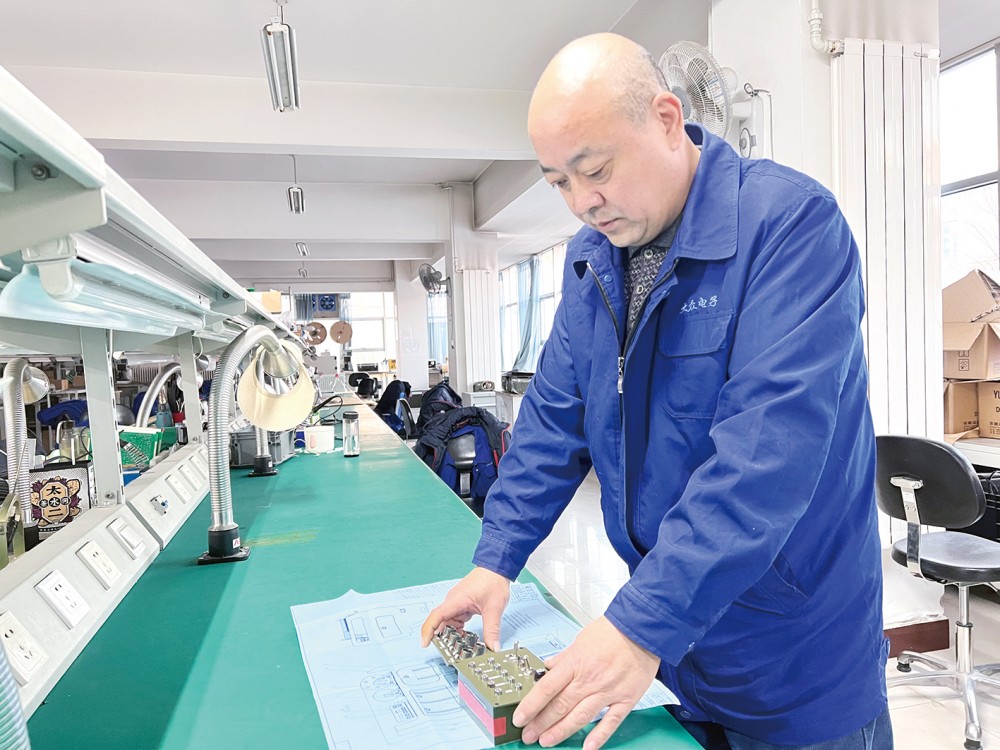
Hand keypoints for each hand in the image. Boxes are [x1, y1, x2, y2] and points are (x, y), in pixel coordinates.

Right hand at [419, 567, 510, 650]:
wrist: (497, 567)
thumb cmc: (493, 581)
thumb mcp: (494, 608)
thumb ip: (492, 630)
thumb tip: (492, 647)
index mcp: (456, 600)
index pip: (437, 616)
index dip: (428, 630)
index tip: (425, 643)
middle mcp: (453, 601)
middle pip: (441, 622)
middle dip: (444, 637)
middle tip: (452, 650)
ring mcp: (457, 603)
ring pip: (449, 622)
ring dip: (453, 633)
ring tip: (462, 645)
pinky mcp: (462, 604)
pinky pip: (456, 619)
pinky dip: (459, 629)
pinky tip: (465, 636)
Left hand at [512, 616, 659, 749]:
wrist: (641, 629)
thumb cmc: (613, 631)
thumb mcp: (580, 639)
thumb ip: (564, 658)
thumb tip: (547, 667)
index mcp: (576, 663)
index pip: (547, 688)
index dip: (531, 705)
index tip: (520, 717)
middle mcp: (589, 679)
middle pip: (560, 705)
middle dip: (541, 723)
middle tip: (528, 734)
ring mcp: (608, 691)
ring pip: (580, 716)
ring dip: (561, 731)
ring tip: (546, 741)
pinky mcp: (625, 699)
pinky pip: (611, 721)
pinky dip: (599, 736)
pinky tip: (587, 747)